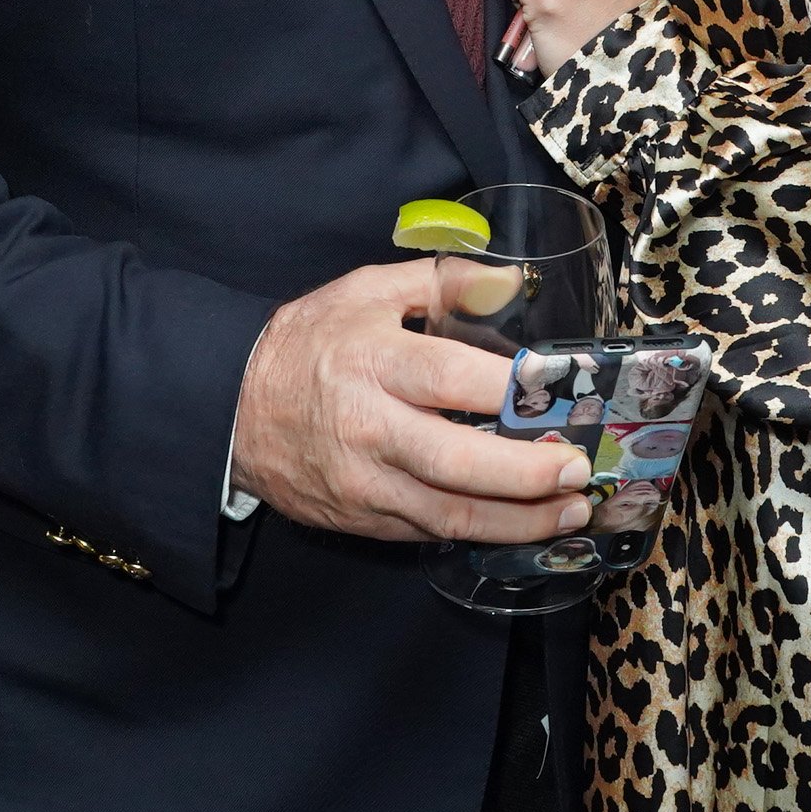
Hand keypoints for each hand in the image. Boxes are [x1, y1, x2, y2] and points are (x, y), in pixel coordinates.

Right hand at [227, 259, 594, 542]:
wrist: (231, 411)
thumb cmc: (308, 343)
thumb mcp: (366, 292)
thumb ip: (441, 282)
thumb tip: (511, 279)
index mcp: (372, 361)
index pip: (449, 377)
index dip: (510, 389)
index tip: (561, 391)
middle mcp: (368, 427)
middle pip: (456, 460)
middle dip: (527, 474)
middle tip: (579, 471)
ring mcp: (363, 482)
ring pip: (449, 514)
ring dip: (518, 520)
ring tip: (571, 512)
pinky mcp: (361, 519)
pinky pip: (429, 532)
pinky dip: (480, 532)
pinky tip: (522, 523)